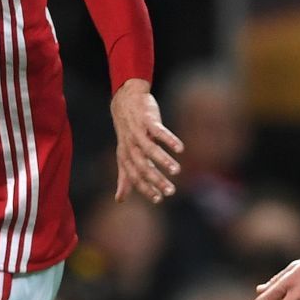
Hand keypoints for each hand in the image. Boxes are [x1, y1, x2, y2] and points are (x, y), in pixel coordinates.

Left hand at [110, 79, 183, 203]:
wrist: (125, 99)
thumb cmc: (127, 131)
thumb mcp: (124, 154)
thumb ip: (124, 177)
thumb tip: (119, 199)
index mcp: (125, 156)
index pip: (134, 176)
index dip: (145, 188)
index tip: (159, 199)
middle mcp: (130, 145)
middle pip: (143, 166)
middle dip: (156, 180)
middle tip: (171, 191)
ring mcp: (138, 132)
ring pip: (150, 150)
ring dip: (164, 161)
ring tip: (177, 171)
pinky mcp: (147, 119)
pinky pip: (158, 131)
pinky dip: (168, 140)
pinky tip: (180, 149)